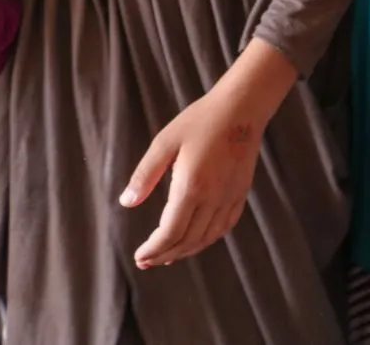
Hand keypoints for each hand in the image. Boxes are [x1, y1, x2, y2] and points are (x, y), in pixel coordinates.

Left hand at [122, 43, 295, 268]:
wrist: (242, 108)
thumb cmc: (201, 120)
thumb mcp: (165, 142)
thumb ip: (145, 175)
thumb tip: (126, 202)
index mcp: (191, 186)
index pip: (170, 232)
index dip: (153, 249)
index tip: (140, 256)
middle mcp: (213, 197)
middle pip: (188, 240)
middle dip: (165, 254)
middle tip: (147, 261)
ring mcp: (230, 196)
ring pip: (208, 237)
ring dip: (187, 251)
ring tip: (168, 256)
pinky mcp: (241, 191)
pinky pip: (226, 225)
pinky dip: (209, 238)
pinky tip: (198, 239)